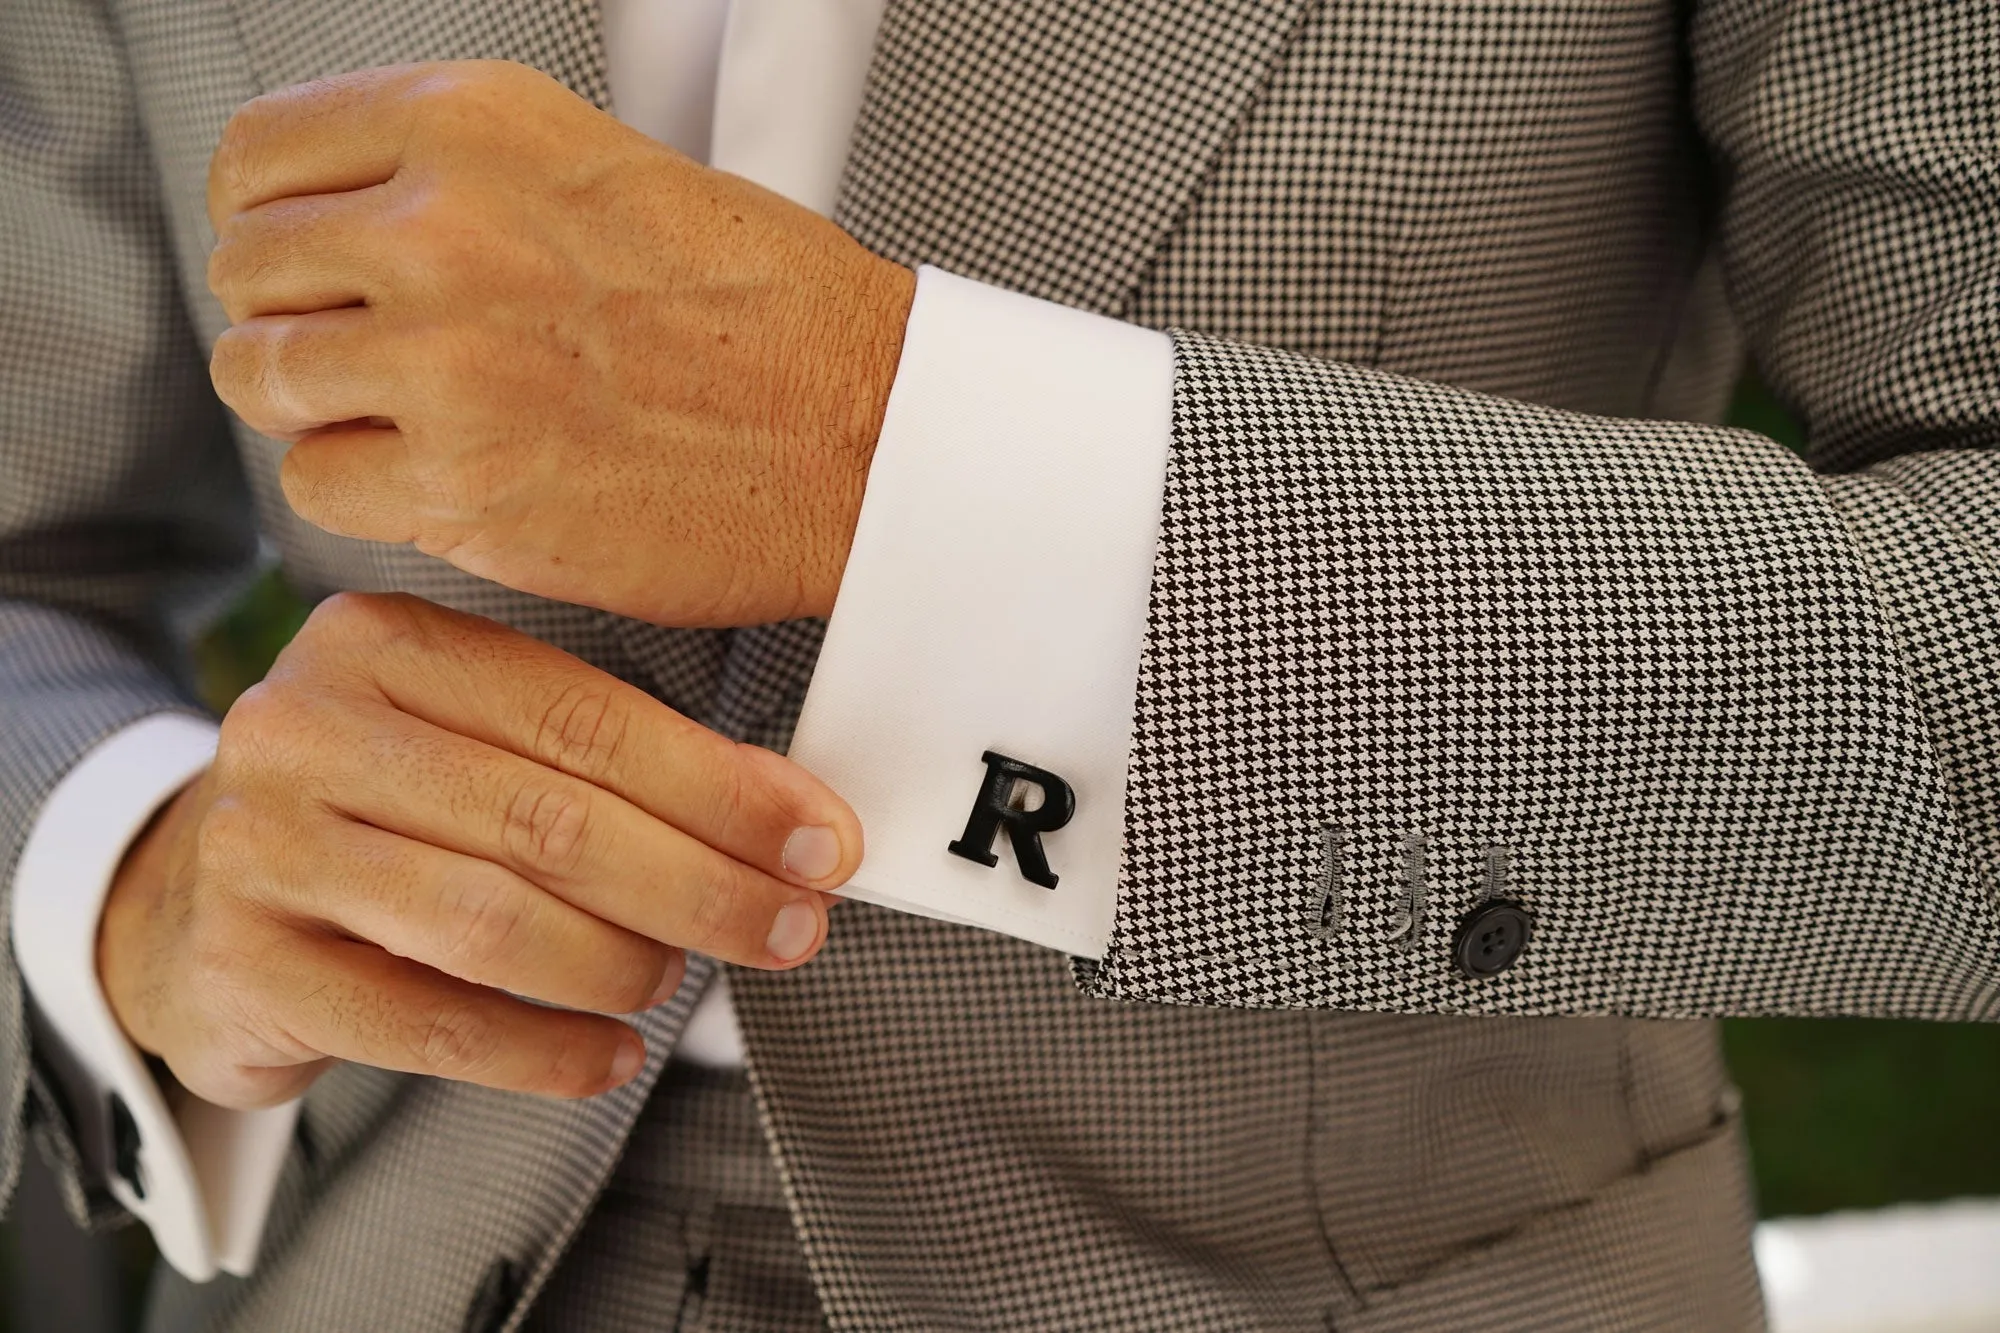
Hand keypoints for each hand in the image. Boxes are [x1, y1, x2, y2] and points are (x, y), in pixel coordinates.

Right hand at [97, 593, 861, 1109]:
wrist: (190, 906)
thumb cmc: (380, 816)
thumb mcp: (469, 746)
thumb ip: (604, 764)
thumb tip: (793, 820)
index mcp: (382, 645)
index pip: (585, 719)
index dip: (721, 789)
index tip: (820, 841)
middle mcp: (308, 727)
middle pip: (550, 818)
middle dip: (700, 884)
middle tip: (790, 927)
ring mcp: (261, 844)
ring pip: (493, 919)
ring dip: (621, 964)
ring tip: (677, 981)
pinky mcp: (244, 963)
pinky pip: (428, 1024)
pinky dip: (542, 1051)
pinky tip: (608, 1057)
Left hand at [205, 60, 915, 627]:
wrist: (863, 435)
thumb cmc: (773, 317)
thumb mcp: (611, 169)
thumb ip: (466, 181)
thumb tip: (355, 223)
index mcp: (479, 126)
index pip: (260, 154)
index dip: (271, 218)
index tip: (301, 258)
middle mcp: (445, 229)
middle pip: (246, 269)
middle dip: (295, 316)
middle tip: (366, 350)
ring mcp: (446, 361)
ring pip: (263, 379)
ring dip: (319, 407)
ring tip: (404, 418)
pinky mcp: (462, 483)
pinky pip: (316, 485)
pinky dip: (364, 490)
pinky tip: (440, 475)